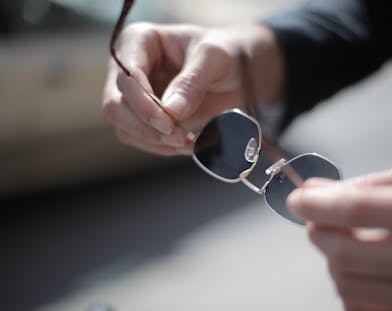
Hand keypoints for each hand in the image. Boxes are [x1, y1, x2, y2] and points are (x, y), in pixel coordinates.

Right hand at [102, 23, 281, 155]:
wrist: (235, 72)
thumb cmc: (224, 54)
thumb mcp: (214, 59)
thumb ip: (192, 81)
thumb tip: (172, 110)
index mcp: (140, 41)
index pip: (126, 76)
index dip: (142, 103)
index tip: (168, 122)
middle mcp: (129, 69)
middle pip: (115, 106)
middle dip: (146, 127)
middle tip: (179, 138)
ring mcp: (135, 96)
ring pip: (125, 128)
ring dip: (155, 141)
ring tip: (189, 142)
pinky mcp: (145, 118)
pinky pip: (142, 140)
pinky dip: (163, 148)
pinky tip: (188, 144)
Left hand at [287, 161, 391, 310]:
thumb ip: (367, 185)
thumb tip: (313, 191)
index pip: (360, 210)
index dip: (317, 205)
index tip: (296, 200)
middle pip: (347, 256)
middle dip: (317, 233)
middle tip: (317, 219)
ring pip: (347, 286)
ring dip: (332, 260)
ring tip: (350, 242)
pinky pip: (360, 310)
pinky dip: (348, 285)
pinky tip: (365, 268)